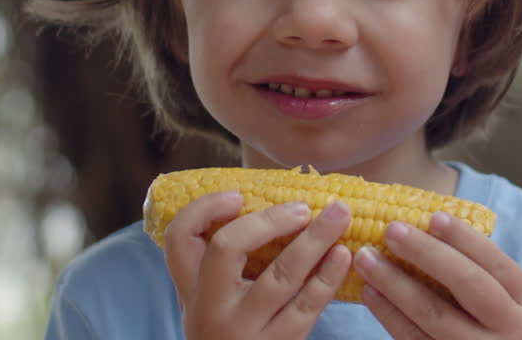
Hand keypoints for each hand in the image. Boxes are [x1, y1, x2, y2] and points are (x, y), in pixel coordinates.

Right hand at [164, 191, 352, 339]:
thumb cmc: (230, 333)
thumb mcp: (212, 303)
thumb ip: (225, 266)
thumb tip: (272, 206)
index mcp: (191, 288)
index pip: (179, 238)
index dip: (205, 208)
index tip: (238, 195)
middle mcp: (210, 307)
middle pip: (227, 248)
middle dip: (269, 220)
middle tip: (302, 207)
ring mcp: (242, 329)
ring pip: (280, 276)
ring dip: (314, 240)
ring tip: (340, 214)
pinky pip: (306, 307)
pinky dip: (327, 277)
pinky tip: (343, 256)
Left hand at [353, 211, 521, 338]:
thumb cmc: (488, 324)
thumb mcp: (500, 299)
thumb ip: (474, 268)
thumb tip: (424, 224)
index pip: (496, 264)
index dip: (465, 238)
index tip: (434, 217)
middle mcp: (509, 331)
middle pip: (466, 284)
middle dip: (426, 253)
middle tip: (391, 229)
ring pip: (433, 314)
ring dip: (395, 282)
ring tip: (367, 258)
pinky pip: (413, 339)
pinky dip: (388, 314)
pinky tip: (370, 292)